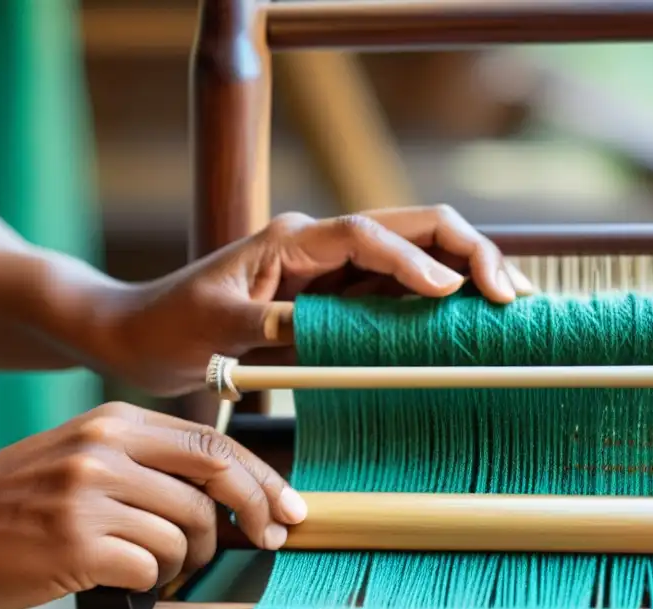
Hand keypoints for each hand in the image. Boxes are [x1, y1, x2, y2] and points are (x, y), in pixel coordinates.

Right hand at [0, 402, 304, 608]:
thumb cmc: (25, 495)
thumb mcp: (89, 451)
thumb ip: (153, 459)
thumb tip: (233, 490)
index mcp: (116, 422)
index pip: (213, 444)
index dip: (261, 479)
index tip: (289, 507)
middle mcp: (106, 449)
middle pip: (213, 483)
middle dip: (252, 515)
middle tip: (262, 538)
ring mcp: (90, 495)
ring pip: (185, 533)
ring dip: (187, 558)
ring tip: (161, 562)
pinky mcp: (77, 543)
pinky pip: (151, 568)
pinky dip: (150, 579)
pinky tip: (123, 574)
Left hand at [104, 206, 534, 395]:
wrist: (142, 336)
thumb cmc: (171, 325)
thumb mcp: (214, 328)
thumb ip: (271, 325)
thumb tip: (332, 334)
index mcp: (293, 239)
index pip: (367, 235)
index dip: (414, 260)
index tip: (451, 293)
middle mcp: (322, 247)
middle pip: (412, 229)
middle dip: (466, 253)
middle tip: (509, 295)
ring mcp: (335, 273)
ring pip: (417, 259)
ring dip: (465, 275)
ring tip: (510, 306)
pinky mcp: (339, 302)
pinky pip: (399, 297)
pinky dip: (438, 308)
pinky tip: (468, 326)